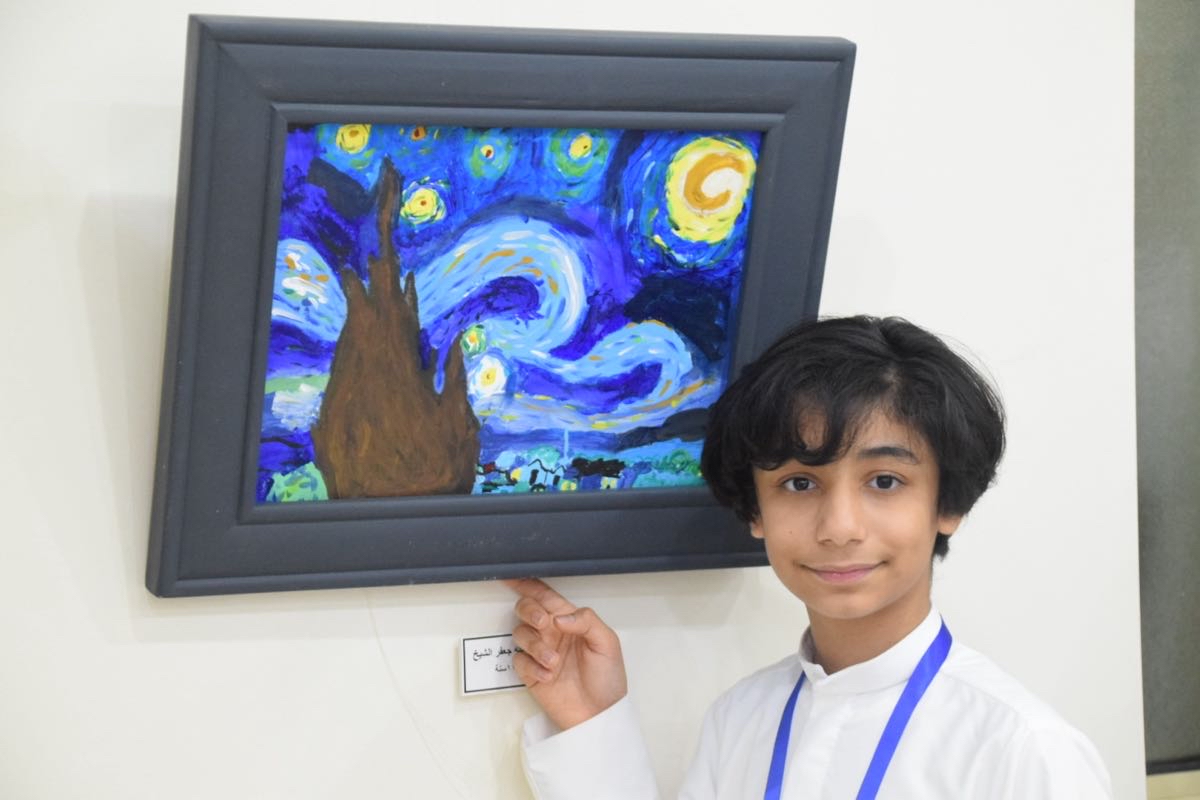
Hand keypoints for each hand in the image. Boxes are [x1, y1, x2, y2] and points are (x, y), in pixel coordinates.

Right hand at [506, 578, 627, 730]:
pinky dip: (531, 666)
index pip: (546, 596)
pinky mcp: (532, 674)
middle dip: (530, 611)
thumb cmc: (608, 678)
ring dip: (535, 644)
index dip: (528, 584)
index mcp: (570, 620)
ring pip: (520, 633)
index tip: (513, 577)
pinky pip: (519, 661)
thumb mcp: (607, 643)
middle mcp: (552, 633)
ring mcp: (540, 653)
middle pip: (526, 609)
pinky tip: (548, 675)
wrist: (600, 715)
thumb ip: (586, 620)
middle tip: (544, 623)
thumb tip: (559, 616)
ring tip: (553, 661)